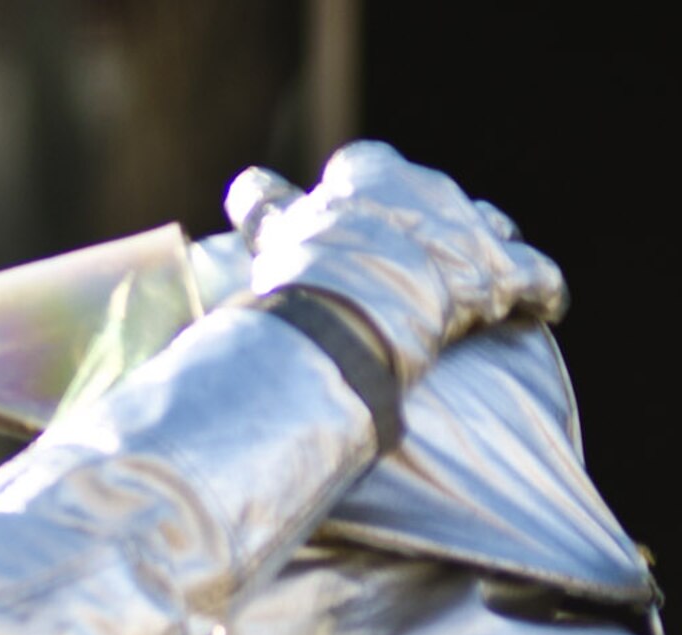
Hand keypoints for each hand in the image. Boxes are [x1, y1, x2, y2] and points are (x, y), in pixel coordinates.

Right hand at [229, 141, 565, 386]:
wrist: (350, 312)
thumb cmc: (305, 273)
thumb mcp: (273, 234)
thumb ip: (265, 207)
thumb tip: (249, 182)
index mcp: (367, 173)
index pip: (366, 165)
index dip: (360, 194)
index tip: (352, 219)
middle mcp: (425, 187)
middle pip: (433, 198)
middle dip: (425, 226)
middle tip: (410, 266)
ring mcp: (467, 226)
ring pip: (488, 228)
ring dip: (483, 250)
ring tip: (478, 283)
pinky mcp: (502, 270)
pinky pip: (536, 275)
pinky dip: (540, 291)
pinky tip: (542, 306)